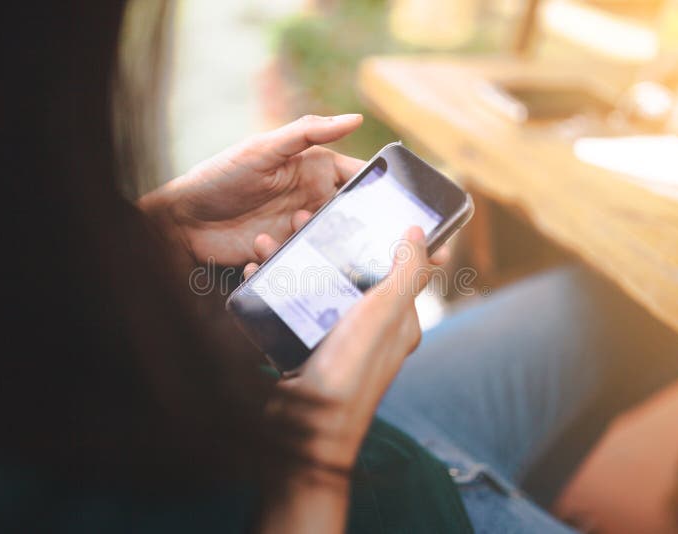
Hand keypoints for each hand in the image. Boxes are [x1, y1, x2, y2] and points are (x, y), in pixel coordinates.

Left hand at [139, 114, 366, 265]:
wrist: (180, 219)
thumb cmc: (221, 175)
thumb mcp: (264, 149)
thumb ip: (308, 132)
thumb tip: (357, 119)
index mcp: (314, 171)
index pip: (357, 179)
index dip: (375, 190)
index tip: (389, 205)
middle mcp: (311, 201)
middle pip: (347, 218)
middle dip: (342, 227)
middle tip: (316, 226)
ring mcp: (296, 230)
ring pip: (323, 245)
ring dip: (303, 244)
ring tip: (271, 235)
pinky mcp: (281, 255)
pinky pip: (296, 263)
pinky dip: (278, 260)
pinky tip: (254, 250)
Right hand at [245, 223, 443, 471]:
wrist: (303, 434)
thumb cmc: (350, 375)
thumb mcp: (384, 315)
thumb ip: (406, 273)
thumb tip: (421, 233)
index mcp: (398, 319)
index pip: (400, 266)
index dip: (384, 234)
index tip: (362, 208)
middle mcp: (370, 326)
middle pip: (352, 270)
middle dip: (328, 241)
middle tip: (302, 218)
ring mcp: (336, 337)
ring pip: (319, 283)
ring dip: (295, 257)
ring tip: (270, 240)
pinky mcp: (305, 347)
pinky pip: (293, 305)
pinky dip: (275, 283)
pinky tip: (257, 269)